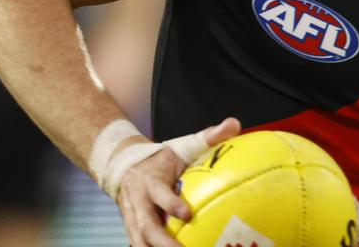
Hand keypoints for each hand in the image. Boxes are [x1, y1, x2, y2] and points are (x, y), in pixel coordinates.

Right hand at [114, 118, 240, 246]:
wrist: (124, 167)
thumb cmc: (161, 159)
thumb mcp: (182, 146)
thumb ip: (208, 137)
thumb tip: (235, 124)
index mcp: (151, 182)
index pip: (159, 195)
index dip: (171, 204)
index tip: (187, 213)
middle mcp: (139, 204)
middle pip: (147, 227)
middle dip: (164, 243)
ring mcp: (133, 220)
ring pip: (140, 242)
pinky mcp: (134, 231)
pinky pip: (141, 246)